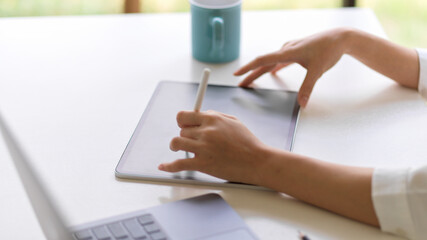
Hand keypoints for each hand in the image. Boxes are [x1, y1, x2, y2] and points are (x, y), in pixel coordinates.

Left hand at [158, 110, 266, 184]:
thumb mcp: (233, 121)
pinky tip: (163, 166)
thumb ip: (216, 115)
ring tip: (179, 149)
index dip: (182, 121)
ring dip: (177, 146)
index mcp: (212, 119)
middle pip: (181, 131)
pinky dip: (169, 166)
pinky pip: (179, 164)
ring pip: (177, 143)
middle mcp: (206, 131)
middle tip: (193, 141)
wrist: (257, 161)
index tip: (183, 125)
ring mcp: (203, 148)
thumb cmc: (248, 142)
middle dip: (186, 135)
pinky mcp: (202, 164)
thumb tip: (200, 113)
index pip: (184, 115)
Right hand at [234, 28, 350, 106]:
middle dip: (250, 74)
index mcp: (287, 52)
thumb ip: (307, 88)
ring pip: (271, 62)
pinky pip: (281, 60)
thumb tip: (301, 104)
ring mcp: (291, 50)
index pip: (262, 61)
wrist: (340, 38)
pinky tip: (274, 72)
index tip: (237, 75)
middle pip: (263, 63)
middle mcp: (286, 50)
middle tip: (240, 84)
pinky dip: (274, 67)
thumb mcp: (317, 71)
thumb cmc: (329, 50)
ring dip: (261, 71)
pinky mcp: (297, 51)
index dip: (248, 68)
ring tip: (252, 80)